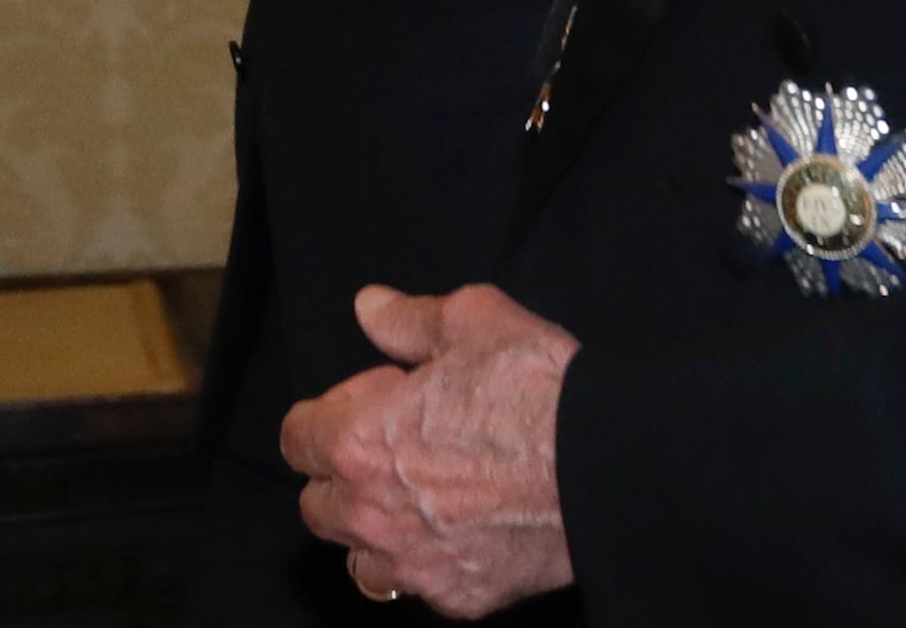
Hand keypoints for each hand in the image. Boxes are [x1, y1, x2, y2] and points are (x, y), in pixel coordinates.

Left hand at [282, 284, 577, 614]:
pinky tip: (465, 532)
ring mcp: (416, 565)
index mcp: (360, 442)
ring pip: (361, 560)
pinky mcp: (461, 598)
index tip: (378, 399)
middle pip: (318, 506)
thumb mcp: (472, 320)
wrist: (609, 463)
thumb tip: (368, 307)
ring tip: (423, 499)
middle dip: (344, 475)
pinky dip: (430, 565)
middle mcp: (373, 514)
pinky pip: (421, 588)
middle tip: (398, 447)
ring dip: (376, 531)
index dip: (331, 413)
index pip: (296, 440)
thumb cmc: (538, 386)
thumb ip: (407, 319)